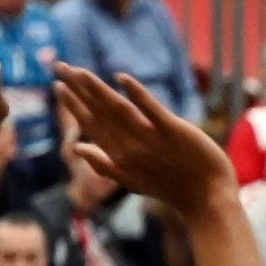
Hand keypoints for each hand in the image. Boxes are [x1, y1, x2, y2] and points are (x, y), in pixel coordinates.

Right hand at [53, 64, 233, 216]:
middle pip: (100, 112)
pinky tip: (122, 78)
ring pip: (118, 109)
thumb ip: (102, 164)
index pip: (91, 125)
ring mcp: (151, 139)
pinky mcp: (174, 132)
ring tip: (79, 71)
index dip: (73, 105)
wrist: (207, 200)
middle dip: (78, 89)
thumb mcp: (131, 180)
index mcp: (118, 156)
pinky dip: (137, 94)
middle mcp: (129, 147)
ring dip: (97, 89)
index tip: (58, 85)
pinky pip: (152, 110)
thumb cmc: (170, 188)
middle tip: (60, 66)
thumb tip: (75, 148)